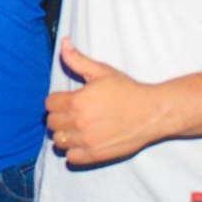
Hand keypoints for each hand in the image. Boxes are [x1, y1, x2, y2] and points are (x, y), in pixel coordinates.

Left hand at [46, 39, 161, 164]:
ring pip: (58, 141)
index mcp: (77, 102)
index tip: (67, 100)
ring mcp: (86, 141)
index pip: (49, 104)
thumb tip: (63, 42)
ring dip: (64, 134)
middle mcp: (78, 123)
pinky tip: (83, 141)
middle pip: (51, 123)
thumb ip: (77, 59)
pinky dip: (73, 151)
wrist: (151, 113)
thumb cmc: (127, 90)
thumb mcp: (102, 71)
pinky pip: (70, 158)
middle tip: (72, 113)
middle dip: (59, 116)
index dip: (57, 101)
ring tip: (77, 127)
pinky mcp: (95, 155)